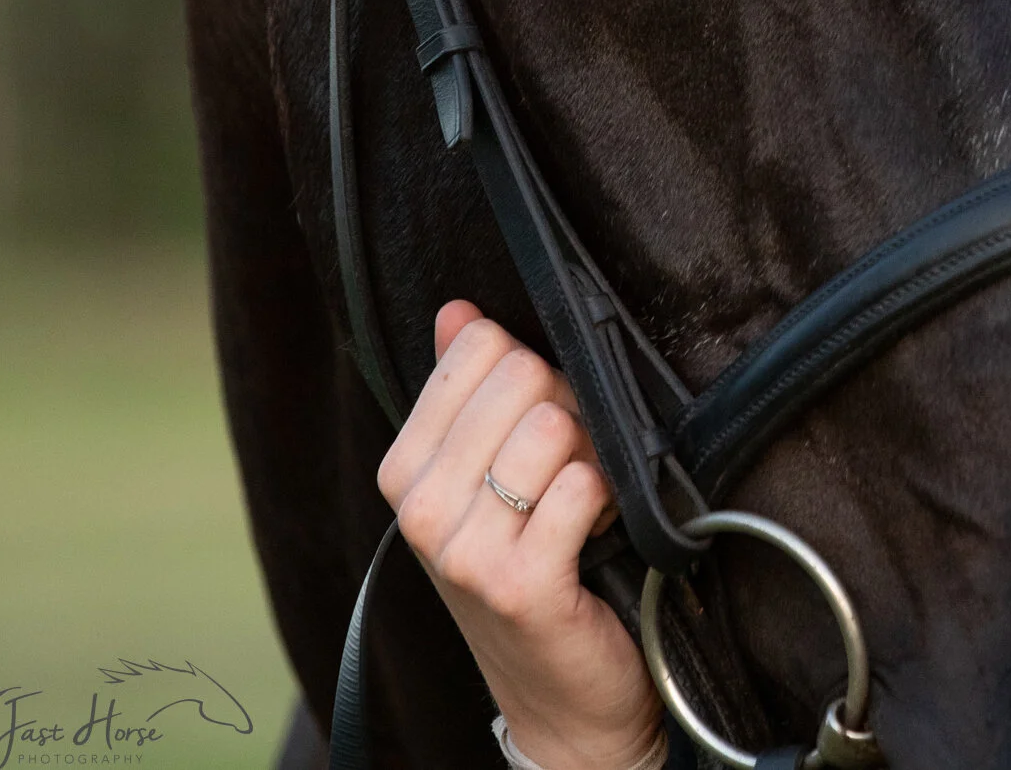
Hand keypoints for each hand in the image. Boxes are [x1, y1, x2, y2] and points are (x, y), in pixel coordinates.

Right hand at [379, 302, 665, 769]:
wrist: (562, 699)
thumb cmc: (533, 573)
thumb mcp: (487, 480)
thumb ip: (470, 390)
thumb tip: (459, 311)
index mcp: (405, 469)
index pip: (479, 349)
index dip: (533, 372)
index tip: (540, 426)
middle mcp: (419, 508)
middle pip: (523, 377)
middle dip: (568, 411)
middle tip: (569, 471)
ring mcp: (462, 550)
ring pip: (553, 425)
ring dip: (591, 457)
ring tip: (583, 505)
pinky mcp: (517, 583)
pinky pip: (579, 484)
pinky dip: (606, 498)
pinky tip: (598, 532)